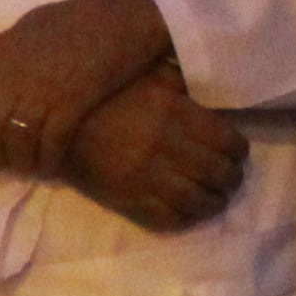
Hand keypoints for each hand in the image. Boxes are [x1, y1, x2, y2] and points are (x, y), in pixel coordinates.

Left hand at [0, 0, 174, 176]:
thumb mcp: (23, 25)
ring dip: (20, 162)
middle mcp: (14, 78)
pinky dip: (48, 159)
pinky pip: (52, 142)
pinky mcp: (73, 103)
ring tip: (25, 170)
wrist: (121, 15)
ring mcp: (43, 92)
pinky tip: (49, 167)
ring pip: (19, 140)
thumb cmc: (73, 16)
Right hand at [61, 60, 246, 231]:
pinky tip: (188, 211)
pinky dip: (186, 218)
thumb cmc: (106, 96)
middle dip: (231, 179)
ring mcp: (147, 177)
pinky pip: (168, 218)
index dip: (239, 151)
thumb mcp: (150, 77)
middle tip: (229, 178)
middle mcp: (167, 148)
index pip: (229, 142)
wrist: (56, 124)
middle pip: (219, 174)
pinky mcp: (128, 198)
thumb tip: (213, 91)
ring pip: (198, 200)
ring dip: (214, 202)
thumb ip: (183, 85)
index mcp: (176, 115)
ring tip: (214, 198)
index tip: (235, 152)